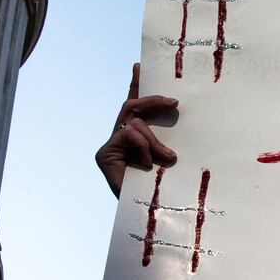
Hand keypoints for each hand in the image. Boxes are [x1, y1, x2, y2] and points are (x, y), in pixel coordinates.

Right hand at [95, 63, 178, 195]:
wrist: (141, 214)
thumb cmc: (157, 189)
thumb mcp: (165, 160)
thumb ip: (164, 144)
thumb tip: (174, 127)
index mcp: (132, 138)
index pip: (133, 106)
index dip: (135, 86)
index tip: (139, 66)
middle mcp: (118, 138)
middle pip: (132, 107)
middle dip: (152, 101)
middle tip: (174, 102)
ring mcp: (110, 146)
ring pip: (133, 122)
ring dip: (152, 138)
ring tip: (167, 156)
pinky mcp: (104, 155)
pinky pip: (128, 134)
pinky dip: (143, 146)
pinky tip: (148, 164)